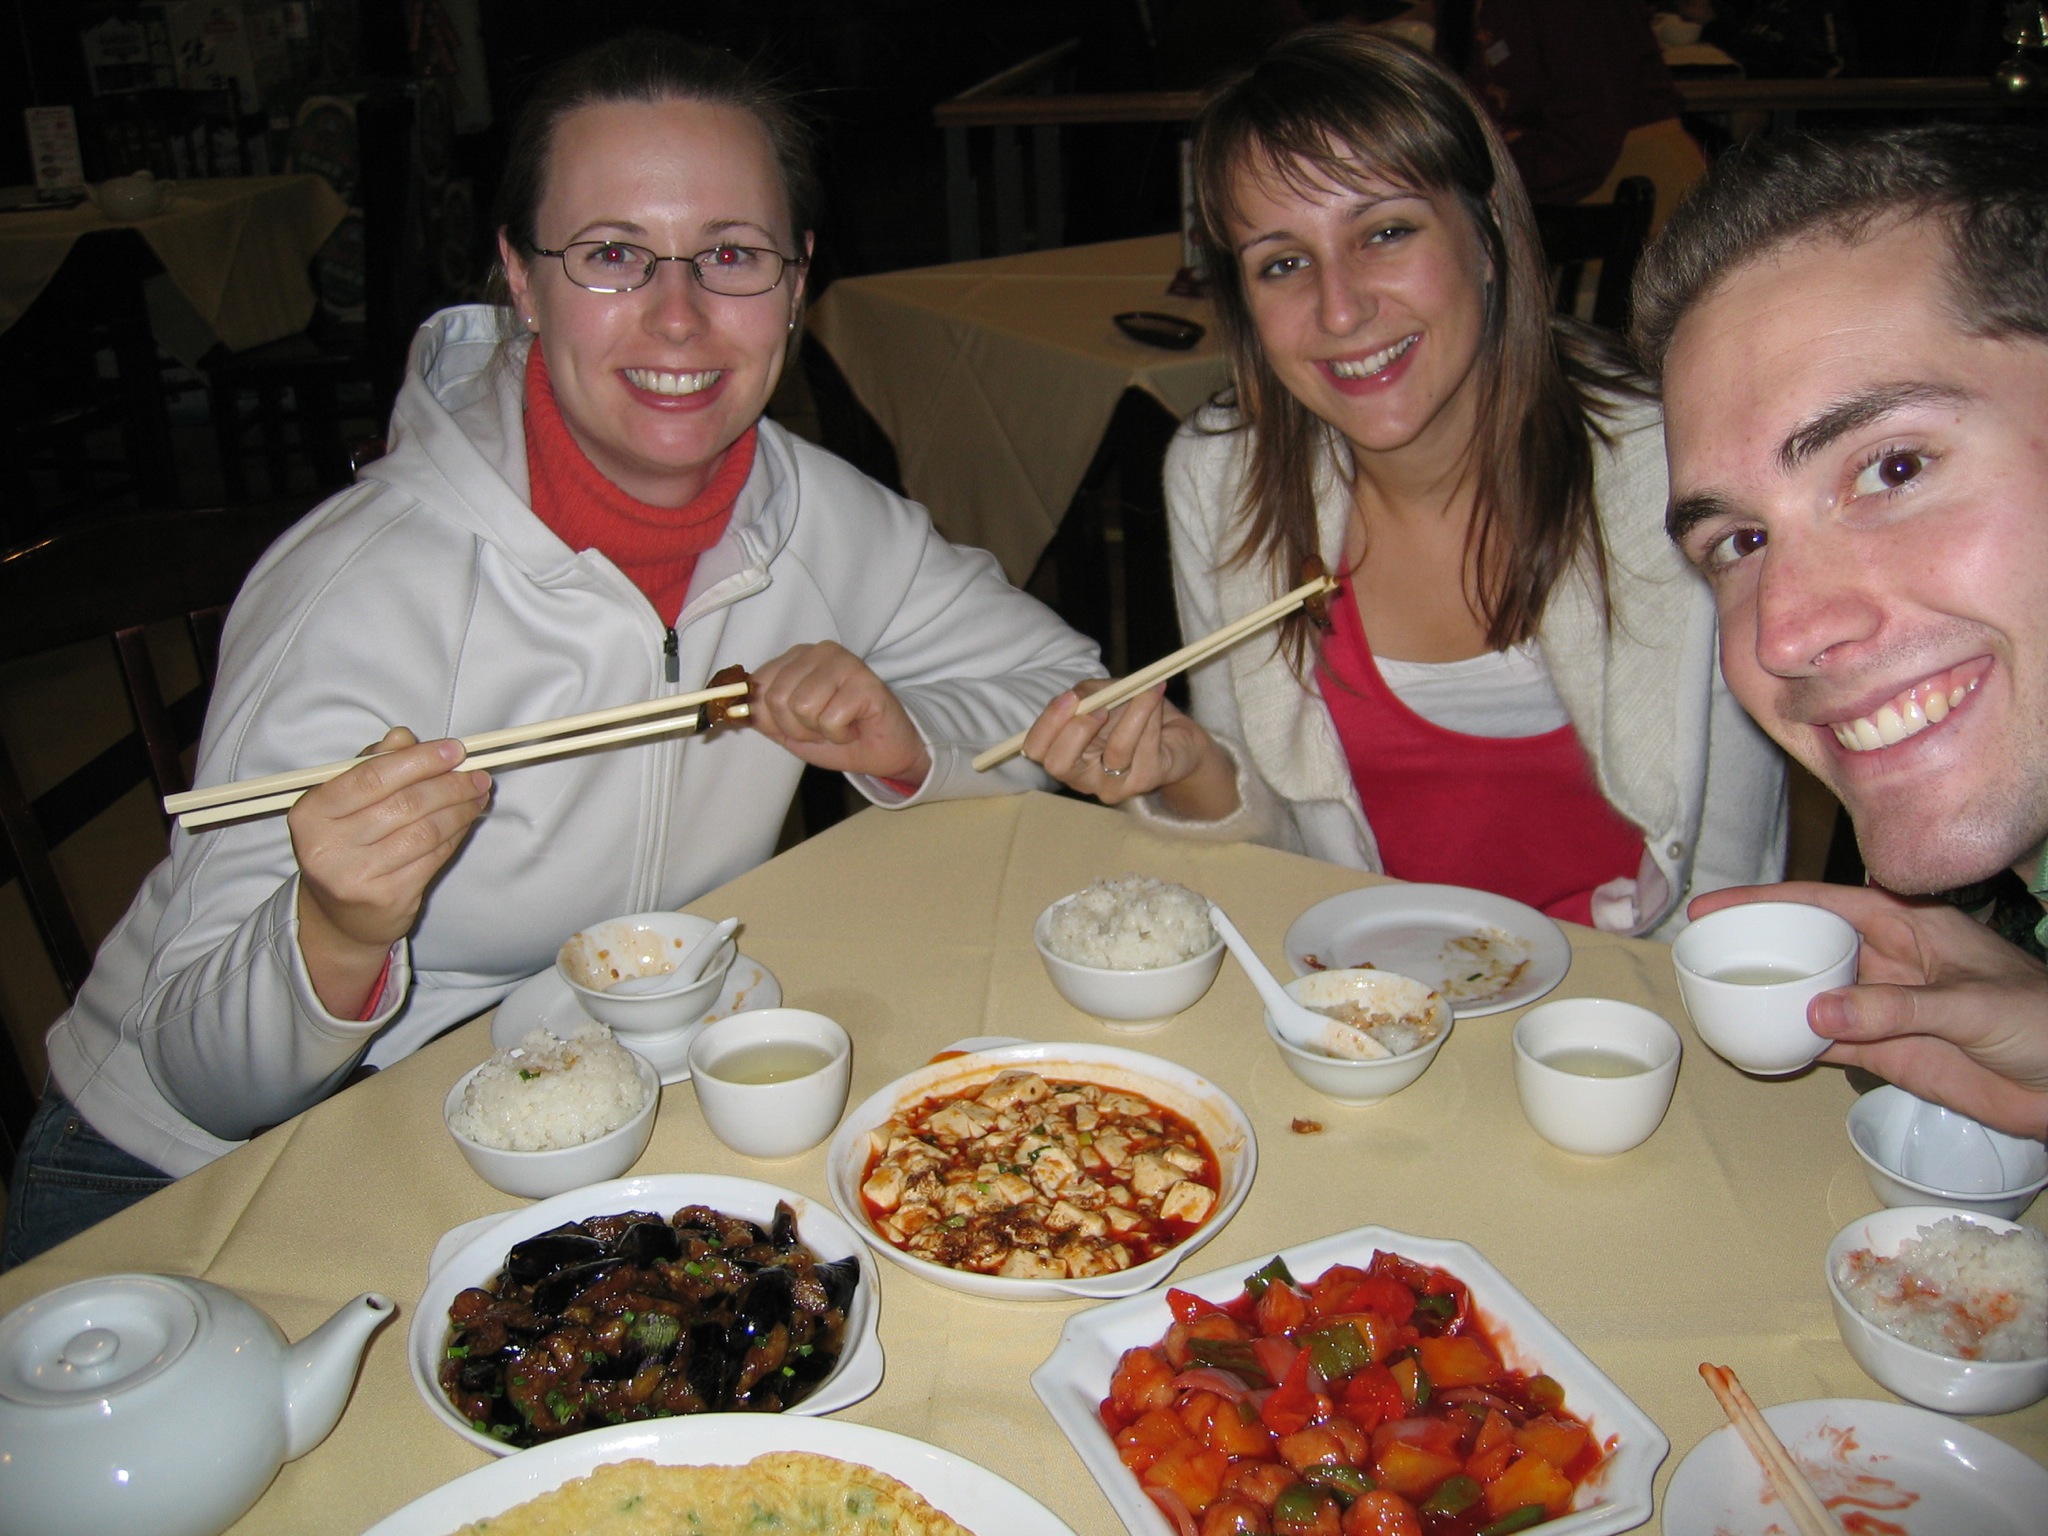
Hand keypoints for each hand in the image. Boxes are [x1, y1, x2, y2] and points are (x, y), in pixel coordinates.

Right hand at [289, 728, 490, 1016]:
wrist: (342, 916)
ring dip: (460, 809)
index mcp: (311, 812)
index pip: (372, 776)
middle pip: (405, 804)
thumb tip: (404, 737)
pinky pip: (433, 856)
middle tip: (478, 774)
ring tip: (479, 795)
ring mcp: (356, 876)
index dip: (420, 760)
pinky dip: (456, 834)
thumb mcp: (346, 801)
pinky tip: (466, 821)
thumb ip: (373, 763)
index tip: (455, 750)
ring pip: (425, 831)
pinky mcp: (387, 897)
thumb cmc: (346, 845)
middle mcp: (327, 846)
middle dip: (450, 785)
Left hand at [746, 642, 930, 784]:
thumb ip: (761, 714)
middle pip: (777, 698)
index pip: (758, 686)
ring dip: (820, 731)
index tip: (798, 725)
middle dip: (797, 728)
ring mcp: (844, 662)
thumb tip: (730, 707)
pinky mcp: (865, 681)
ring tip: (840, 726)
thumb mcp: (787, 729)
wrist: (883, 752)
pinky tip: (855, 726)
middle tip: (823, 727)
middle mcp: (818, 651)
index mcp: (795, 658)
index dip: (773, 719)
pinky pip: (831, 718)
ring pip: (802, 707)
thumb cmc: (838, 736)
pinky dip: (840, 734)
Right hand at [1020, 680, 1235, 814]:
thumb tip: (1078, 697)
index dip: (1047, 724)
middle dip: (1077, 730)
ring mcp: (1113, 785)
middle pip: (1058, 765)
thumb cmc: (1132, 713)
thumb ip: (1086, 694)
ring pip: (1114, 752)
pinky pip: (1144, 747)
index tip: (1070, 697)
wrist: (1176, 734)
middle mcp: (1083, 777)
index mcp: (1065, 753)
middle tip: (1100, 707)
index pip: (1036, 749)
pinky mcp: (1144, 781)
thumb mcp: (1103, 694)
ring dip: (1131, 714)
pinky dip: (1150, 714)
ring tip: (1144, 690)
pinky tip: (1155, 696)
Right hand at [1689, 882, 2047, 1137]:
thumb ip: (1895, 1008)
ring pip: (1810, 994)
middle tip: (1701, 954)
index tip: (1714, 907)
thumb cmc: (2044, 1022)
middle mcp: (1888, 961)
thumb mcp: (1971, 1004)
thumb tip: (1816, 1012)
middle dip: (1757, 944)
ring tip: (1715, 997)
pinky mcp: (1888, 1054)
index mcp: (1909, 926)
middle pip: (1808, 944)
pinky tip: (1757, 1044)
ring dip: (1769, 997)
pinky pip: (1827, 1044)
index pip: (1824, 902)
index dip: (1766, 900)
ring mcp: (1884, 1009)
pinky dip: (1792, 1045)